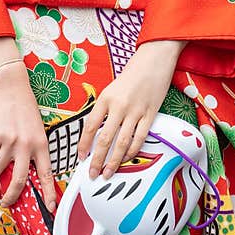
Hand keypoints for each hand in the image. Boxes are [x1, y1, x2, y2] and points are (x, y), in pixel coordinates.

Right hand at [0, 62, 57, 211]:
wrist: (11, 85)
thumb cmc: (23, 105)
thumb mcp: (35, 128)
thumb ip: (31, 148)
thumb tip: (21, 169)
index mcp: (41, 143)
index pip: (47, 173)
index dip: (49, 193)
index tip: (50, 206)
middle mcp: (28, 144)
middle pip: (20, 180)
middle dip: (11, 196)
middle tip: (6, 201)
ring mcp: (12, 140)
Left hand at [77, 40, 185, 179]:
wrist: (154, 60)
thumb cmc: (132, 74)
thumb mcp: (111, 89)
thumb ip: (104, 109)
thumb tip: (96, 133)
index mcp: (105, 98)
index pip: (90, 126)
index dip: (84, 145)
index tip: (81, 157)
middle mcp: (119, 106)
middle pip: (104, 139)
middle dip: (97, 160)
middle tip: (92, 173)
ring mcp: (135, 111)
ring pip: (122, 143)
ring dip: (114, 161)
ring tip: (108, 173)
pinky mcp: (150, 114)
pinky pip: (140, 138)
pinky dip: (132, 152)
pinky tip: (126, 159)